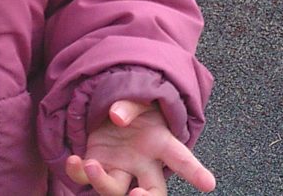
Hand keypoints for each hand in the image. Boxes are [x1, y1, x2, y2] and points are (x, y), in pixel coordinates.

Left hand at [66, 100, 215, 194]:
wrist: (113, 106)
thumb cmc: (135, 105)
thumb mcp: (139, 96)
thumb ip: (130, 104)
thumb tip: (116, 116)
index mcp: (161, 142)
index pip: (181, 158)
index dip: (195, 172)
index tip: (209, 184)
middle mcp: (144, 162)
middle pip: (152, 189)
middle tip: (137, 195)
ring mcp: (120, 167)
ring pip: (117, 189)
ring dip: (103, 183)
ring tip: (91, 165)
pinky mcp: (98, 165)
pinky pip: (86, 178)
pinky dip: (77, 173)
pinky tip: (73, 160)